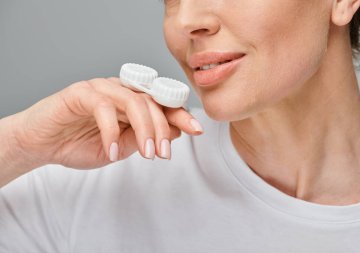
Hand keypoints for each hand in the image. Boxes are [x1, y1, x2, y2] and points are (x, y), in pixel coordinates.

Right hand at [11, 77, 202, 169]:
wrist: (42, 145)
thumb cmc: (79, 144)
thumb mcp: (121, 148)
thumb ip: (143, 138)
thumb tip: (175, 132)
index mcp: (130, 101)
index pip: (161, 104)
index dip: (180, 114)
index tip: (197, 130)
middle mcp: (119, 90)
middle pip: (152, 101)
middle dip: (163, 128)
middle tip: (164, 154)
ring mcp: (100, 88)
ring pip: (134, 101)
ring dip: (145, 130)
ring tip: (147, 154)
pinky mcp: (81, 92)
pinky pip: (104, 107)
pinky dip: (111, 132)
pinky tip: (113, 152)